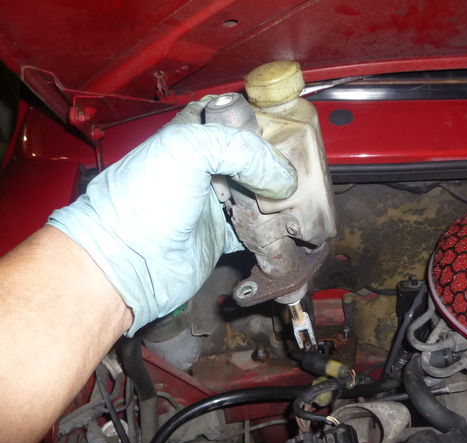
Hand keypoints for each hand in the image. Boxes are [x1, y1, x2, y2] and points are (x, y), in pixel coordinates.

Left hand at [48, 115, 296, 335]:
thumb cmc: (143, 200)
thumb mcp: (189, 149)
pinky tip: (284, 228)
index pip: (232, 117)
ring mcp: (212, 203)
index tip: (286, 129)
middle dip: (276, 164)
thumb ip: (243, 150)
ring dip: (278, 199)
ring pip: (258, 194)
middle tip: (300, 168)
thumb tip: (282, 178)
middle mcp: (203, 168)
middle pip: (252, 158)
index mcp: (190, 136)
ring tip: (296, 200)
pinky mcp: (220, 236)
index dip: (259, 122)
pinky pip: (255, 231)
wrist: (127, 262)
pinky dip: (271, 231)